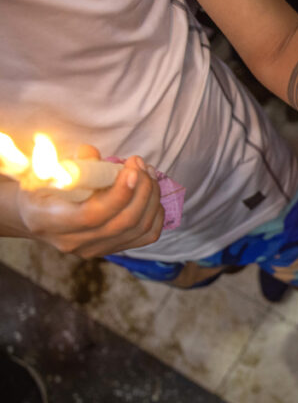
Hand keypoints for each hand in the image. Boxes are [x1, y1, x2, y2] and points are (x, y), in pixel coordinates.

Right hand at [16, 147, 163, 257]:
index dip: (119, 193)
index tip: (132, 169)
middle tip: (141, 164)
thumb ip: (60, 162)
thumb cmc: (39, 187)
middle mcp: (74, 242)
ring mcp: (95, 249)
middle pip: (123, 222)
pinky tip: (151, 193)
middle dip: (141, 189)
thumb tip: (91, 153)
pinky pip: (146, 236)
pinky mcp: (112, 249)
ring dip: (151, 197)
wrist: (38, 215)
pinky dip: (155, 213)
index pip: (92, 215)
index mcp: (49, 221)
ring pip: (139, 228)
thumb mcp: (39, 171)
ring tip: (148, 172)